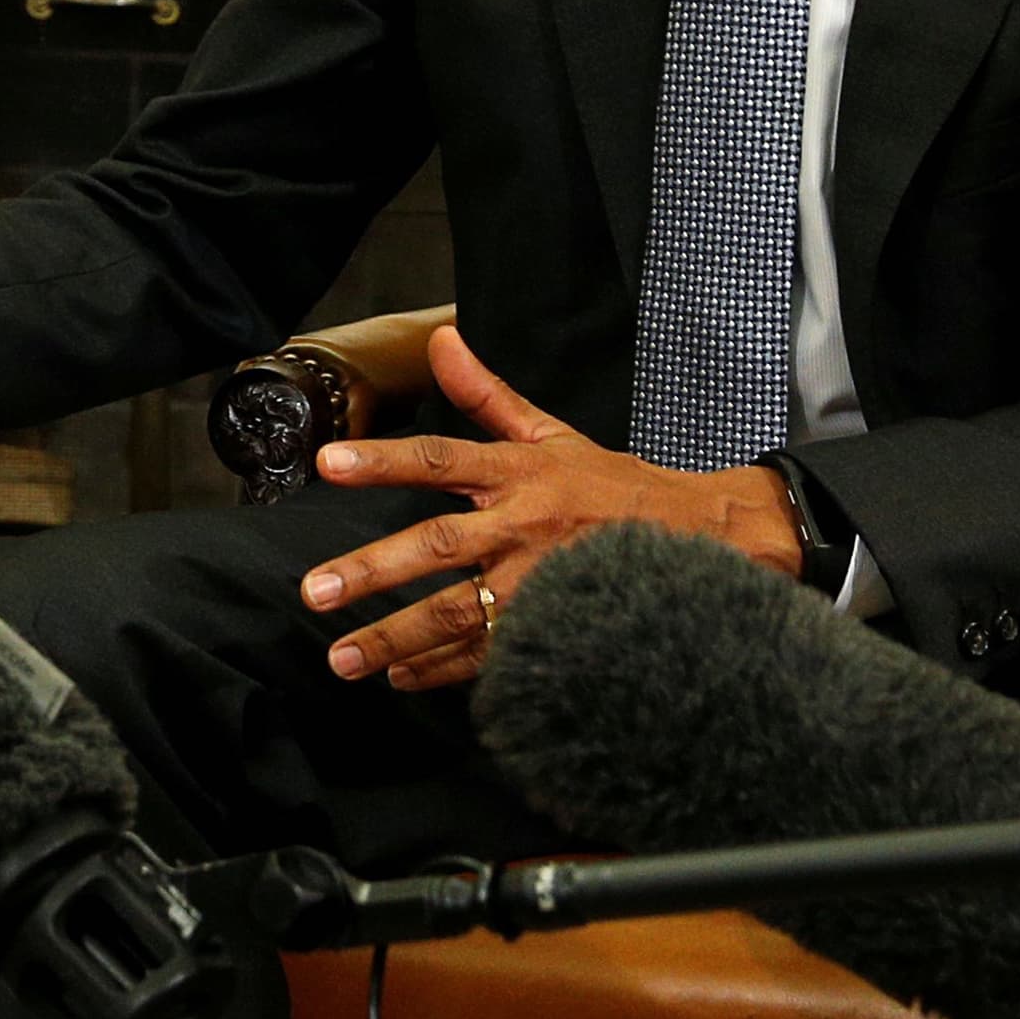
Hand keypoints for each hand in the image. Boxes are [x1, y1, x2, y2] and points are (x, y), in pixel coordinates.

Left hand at [297, 326, 801, 691]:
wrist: (705, 541)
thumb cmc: (613, 487)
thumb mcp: (552, 434)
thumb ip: (486, 394)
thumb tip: (440, 339)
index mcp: (520, 473)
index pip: (440, 459)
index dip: (383, 460)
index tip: (328, 464)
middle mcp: (525, 527)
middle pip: (440, 546)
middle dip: (374, 571)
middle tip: (315, 592)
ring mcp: (541, 583)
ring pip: (460, 613)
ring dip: (397, 639)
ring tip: (342, 658)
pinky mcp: (556, 628)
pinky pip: (491, 654)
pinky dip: (444, 671)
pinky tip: (400, 679)